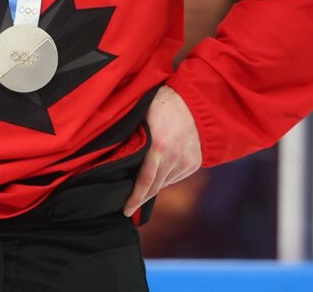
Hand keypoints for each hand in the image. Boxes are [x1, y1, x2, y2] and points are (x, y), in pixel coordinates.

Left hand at [123, 85, 201, 216]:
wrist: (197, 101)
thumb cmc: (164, 104)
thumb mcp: (143, 117)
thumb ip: (133, 137)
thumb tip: (115, 152)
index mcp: (158, 147)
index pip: (145, 181)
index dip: (134, 199)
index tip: (126, 211)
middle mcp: (174, 158)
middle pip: (155, 187)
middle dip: (141, 198)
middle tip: (129, 207)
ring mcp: (186, 162)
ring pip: (165, 182)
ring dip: (154, 185)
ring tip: (142, 182)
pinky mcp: (194, 163)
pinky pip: (176, 176)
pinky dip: (166, 176)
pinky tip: (160, 168)